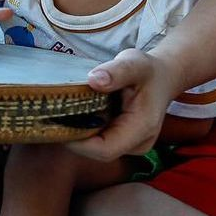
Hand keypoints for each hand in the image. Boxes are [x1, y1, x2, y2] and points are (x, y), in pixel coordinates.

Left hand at [66, 49, 183, 161]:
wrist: (163, 77)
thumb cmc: (149, 71)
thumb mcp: (134, 63)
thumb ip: (116, 72)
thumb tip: (94, 80)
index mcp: (142, 129)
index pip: (104, 150)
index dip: (78, 142)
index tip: (58, 122)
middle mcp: (138, 144)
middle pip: (97, 152)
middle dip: (74, 137)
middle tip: (53, 116)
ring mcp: (131, 145)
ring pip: (96, 148)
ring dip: (78, 134)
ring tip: (61, 114)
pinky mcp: (124, 141)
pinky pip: (99, 142)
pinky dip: (85, 130)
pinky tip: (74, 115)